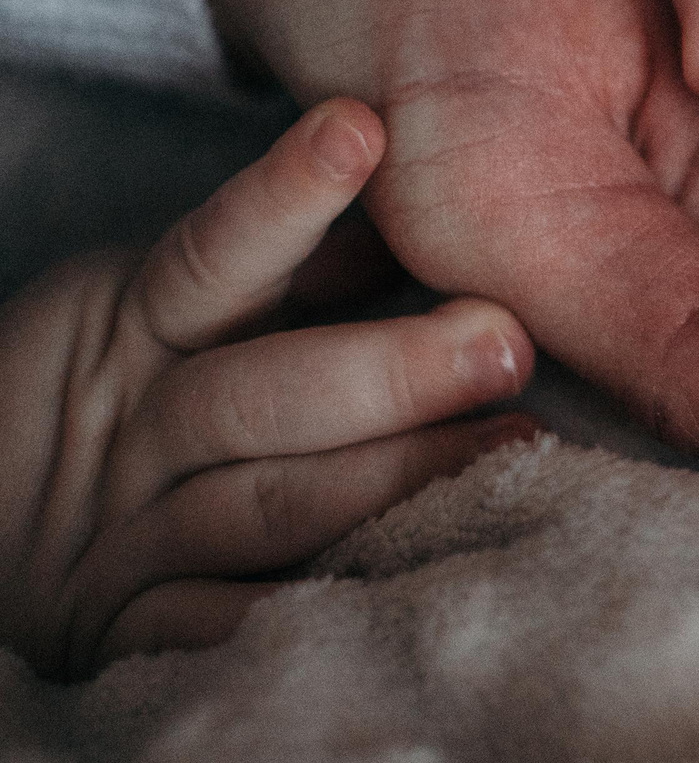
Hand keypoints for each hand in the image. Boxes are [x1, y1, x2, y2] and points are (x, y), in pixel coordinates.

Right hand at [0, 100, 535, 680]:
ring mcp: (123, 531)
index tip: (361, 131)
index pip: (217, 252)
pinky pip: (219, 625)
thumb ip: (302, 264)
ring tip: (515, 450)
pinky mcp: (119, 631)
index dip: (286, 196)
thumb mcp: (180, 314)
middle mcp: (134, 422)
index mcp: (143, 321)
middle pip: (261, 393)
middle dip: (392, 371)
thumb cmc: (126, 399)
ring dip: (394, 482)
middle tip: (507, 342)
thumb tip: (425, 199)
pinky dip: (309, 609)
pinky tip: (405, 586)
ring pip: (264, 505)